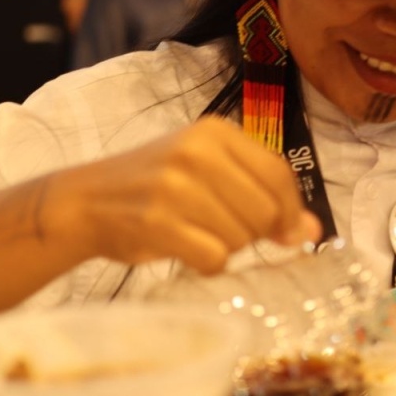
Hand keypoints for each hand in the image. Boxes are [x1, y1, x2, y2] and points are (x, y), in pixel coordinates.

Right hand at [45, 116, 321, 272]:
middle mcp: (197, 152)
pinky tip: (187, 252)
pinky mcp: (158, 222)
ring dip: (226, 248)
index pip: (279, 173)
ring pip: (240, 237)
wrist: (83, 201)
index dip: (291, 210)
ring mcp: (175, 186)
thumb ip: (260, 193)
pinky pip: (213, 258)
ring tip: (197, 234)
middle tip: (222, 231)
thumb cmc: (154, 187)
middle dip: (253, 233)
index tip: (289, 233)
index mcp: (215, 132)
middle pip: (264, 210)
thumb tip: (313, 232)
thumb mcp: (207, 172)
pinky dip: (207, 264)